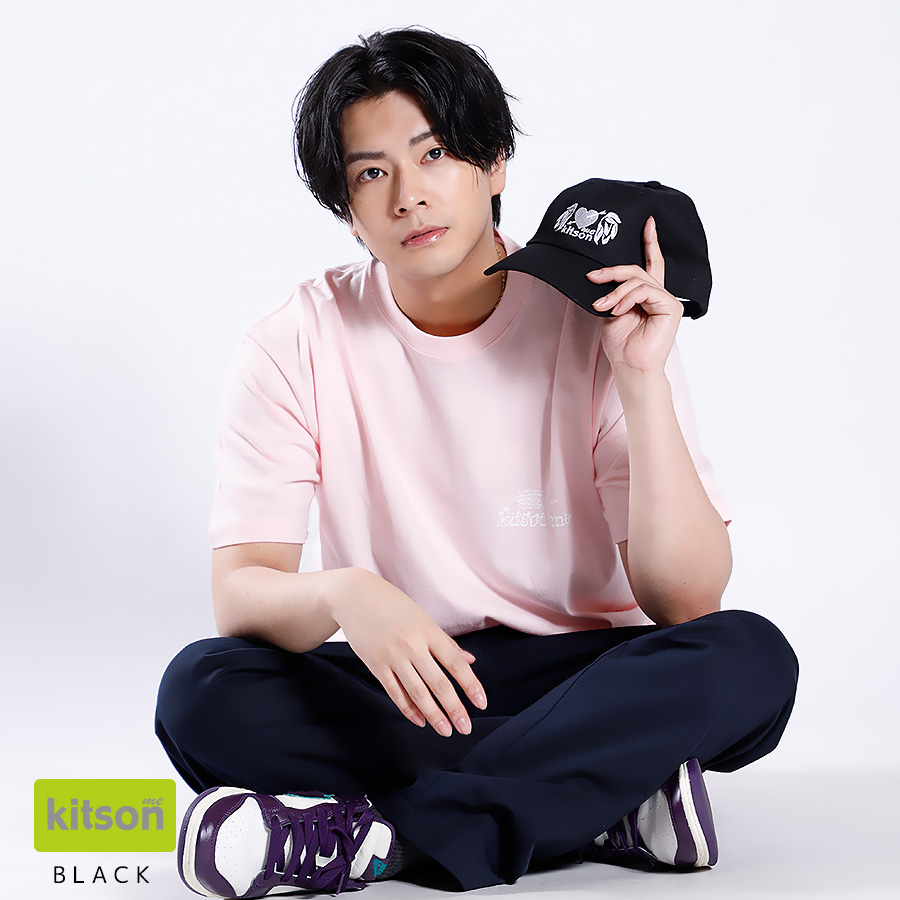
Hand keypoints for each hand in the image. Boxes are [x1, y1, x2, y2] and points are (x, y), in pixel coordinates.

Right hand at [330, 568, 487, 736]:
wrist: (354, 596)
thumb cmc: (393, 605)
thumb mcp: (422, 618)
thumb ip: (446, 642)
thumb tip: (470, 661)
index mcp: (429, 631)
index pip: (455, 663)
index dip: (471, 685)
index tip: (481, 703)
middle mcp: (412, 645)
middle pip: (438, 683)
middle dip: (454, 708)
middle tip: (466, 728)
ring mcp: (392, 657)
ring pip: (417, 692)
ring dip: (433, 715)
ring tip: (446, 731)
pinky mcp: (376, 665)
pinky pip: (394, 692)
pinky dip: (408, 709)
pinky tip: (420, 721)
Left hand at [587, 216, 682, 376]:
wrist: (630, 366)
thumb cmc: (622, 345)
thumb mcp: (611, 312)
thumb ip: (613, 292)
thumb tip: (600, 275)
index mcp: (647, 296)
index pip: (650, 264)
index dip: (650, 243)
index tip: (646, 223)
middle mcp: (659, 295)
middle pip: (637, 270)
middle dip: (612, 272)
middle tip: (593, 277)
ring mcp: (667, 300)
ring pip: (638, 280)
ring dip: (615, 291)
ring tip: (602, 306)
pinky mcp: (670, 306)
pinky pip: (645, 290)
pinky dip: (627, 298)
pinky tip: (617, 310)